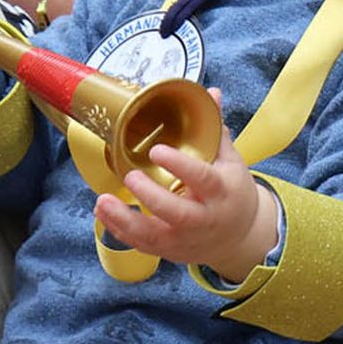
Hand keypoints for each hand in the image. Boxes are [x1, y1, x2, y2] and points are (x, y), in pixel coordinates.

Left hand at [93, 90, 279, 278]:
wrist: (239, 237)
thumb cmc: (232, 193)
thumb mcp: (231, 162)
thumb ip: (215, 131)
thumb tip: (211, 93)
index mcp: (221, 192)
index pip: (202, 178)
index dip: (180, 165)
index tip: (157, 151)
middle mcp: (204, 218)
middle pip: (178, 214)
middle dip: (151, 197)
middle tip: (130, 176)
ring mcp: (185, 238)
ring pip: (155, 236)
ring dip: (126, 220)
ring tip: (103, 201)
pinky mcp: (169, 250)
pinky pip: (143, 244)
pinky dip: (120, 230)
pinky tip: (103, 211)